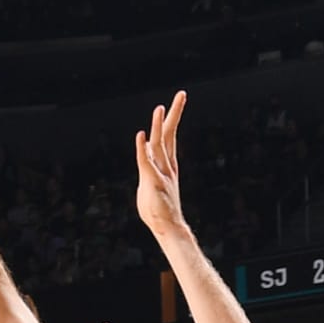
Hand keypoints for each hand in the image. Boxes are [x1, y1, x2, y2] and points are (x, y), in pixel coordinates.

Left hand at [134, 94, 189, 241]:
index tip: (175, 101)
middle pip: (170, 134)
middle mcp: (166, 165)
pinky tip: (141, 135)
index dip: (171, 118)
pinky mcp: (152, 182)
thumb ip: (148, 166)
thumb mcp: (150, 183)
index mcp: (167, 164)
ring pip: (160, 144)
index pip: (170, 136)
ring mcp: (161, 173)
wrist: (167, 228)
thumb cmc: (158, 210)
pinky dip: (142, 148)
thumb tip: (146, 152)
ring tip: (160, 108)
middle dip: (175, 113)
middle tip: (182, 94)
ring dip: (158, 125)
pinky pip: (146, 162)